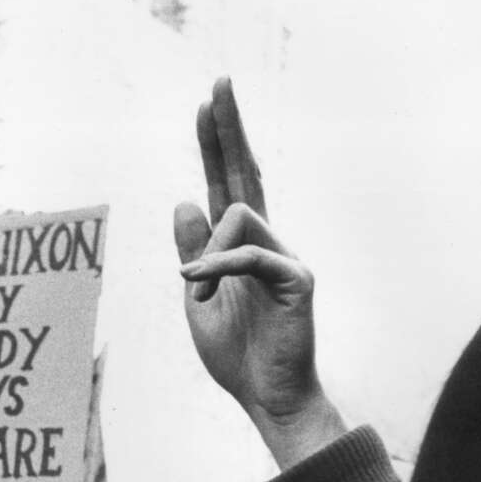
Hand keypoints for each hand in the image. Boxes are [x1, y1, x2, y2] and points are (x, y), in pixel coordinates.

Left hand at [174, 79, 344, 467]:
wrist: (266, 398)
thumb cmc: (237, 356)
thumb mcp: (198, 299)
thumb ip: (194, 252)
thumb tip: (183, 199)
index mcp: (240, 246)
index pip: (227, 184)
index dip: (215, 144)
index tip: (207, 102)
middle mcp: (266, 242)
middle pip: (245, 174)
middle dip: (227, 129)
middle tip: (218, 83)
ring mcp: (285, 256)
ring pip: (238, 215)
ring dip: (204, 253)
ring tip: (194, 292)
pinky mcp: (297, 278)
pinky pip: (248, 253)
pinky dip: (215, 265)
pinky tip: (193, 284)